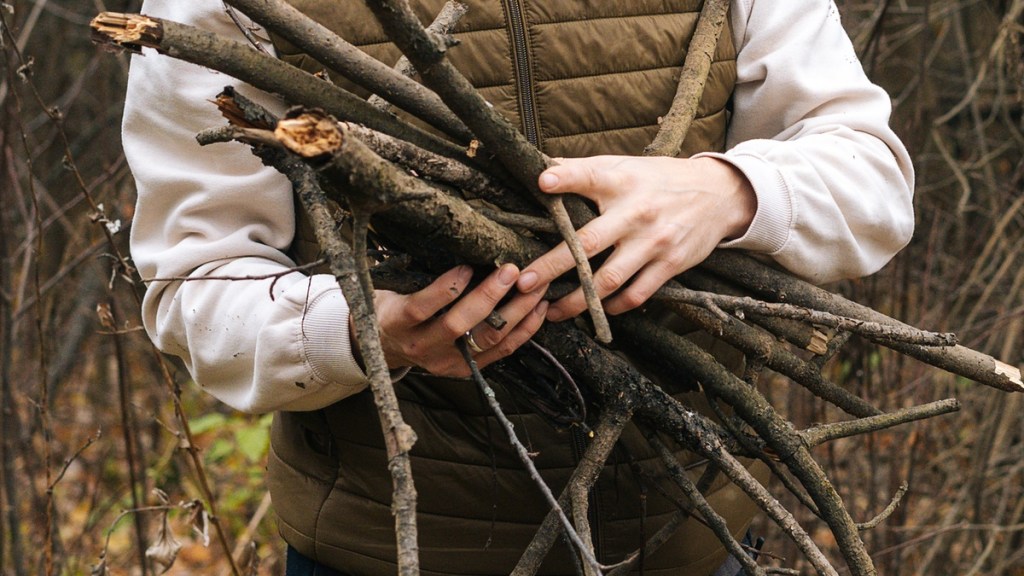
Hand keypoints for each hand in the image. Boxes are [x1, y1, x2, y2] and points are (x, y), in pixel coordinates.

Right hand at [366, 264, 547, 377]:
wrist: (385, 346)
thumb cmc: (393, 306)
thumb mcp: (390, 288)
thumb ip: (412, 273)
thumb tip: (449, 242)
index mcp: (398, 322)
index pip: (420, 307)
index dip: (444, 289)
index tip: (466, 266)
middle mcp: (421, 346)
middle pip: (458, 325)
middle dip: (488, 296)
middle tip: (511, 270)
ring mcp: (446, 362)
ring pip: (487, 340)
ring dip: (516, 312)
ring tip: (535, 287)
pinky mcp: (466, 370)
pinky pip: (501, 351)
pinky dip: (524, 330)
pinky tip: (539, 308)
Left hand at [517, 156, 755, 319]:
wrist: (718, 195)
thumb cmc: (659, 181)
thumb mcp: (626, 167)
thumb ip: (585, 170)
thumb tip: (540, 168)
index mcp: (623, 182)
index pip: (591, 176)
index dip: (566, 178)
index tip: (542, 182)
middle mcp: (637, 213)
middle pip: (588, 243)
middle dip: (553, 265)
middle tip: (525, 282)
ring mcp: (654, 242)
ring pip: (609, 280)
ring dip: (576, 300)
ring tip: (550, 310)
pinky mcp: (670, 265)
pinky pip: (636, 294)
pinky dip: (612, 306)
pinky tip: (593, 309)